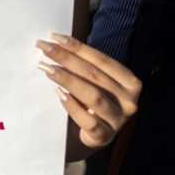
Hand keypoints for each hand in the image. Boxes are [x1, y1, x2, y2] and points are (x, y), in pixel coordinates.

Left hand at [36, 33, 140, 153]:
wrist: (94, 137)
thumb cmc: (94, 103)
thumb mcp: (95, 83)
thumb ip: (85, 67)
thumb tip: (56, 43)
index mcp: (130, 82)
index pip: (102, 60)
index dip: (77, 47)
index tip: (53, 37)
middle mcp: (129, 101)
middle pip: (95, 75)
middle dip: (67, 59)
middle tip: (44, 48)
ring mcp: (118, 120)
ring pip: (93, 96)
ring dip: (68, 80)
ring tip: (47, 68)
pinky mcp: (105, 137)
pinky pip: (88, 120)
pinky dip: (73, 106)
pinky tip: (59, 95)